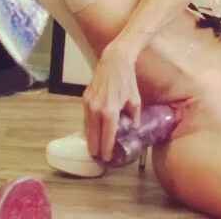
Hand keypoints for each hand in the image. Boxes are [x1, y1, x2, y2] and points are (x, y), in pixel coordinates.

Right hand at [82, 42, 140, 162]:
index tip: (106, 158)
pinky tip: (92, 132)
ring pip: (87, 127)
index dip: (106, 149)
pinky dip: (88, 127)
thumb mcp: (135, 100)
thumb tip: (134, 128)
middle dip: (95, 147)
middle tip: (98, 158)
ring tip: (94, 148)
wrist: (113, 62)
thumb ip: (134, 117)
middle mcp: (96, 109)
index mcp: (110, 111)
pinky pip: (85, 118)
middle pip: (93, 135)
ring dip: (90, 138)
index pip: (106, 136)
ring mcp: (88, 104)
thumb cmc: (127, 80)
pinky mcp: (84, 99)